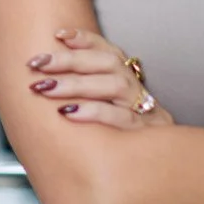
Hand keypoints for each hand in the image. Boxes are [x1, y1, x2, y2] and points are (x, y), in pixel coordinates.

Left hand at [26, 28, 173, 128]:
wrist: (167, 168)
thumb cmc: (127, 138)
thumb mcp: (110, 111)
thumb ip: (87, 93)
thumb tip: (47, 79)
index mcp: (129, 80)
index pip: (109, 50)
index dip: (85, 39)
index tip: (58, 34)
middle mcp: (138, 90)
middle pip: (108, 63)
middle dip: (69, 60)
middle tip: (37, 64)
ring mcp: (146, 110)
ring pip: (114, 85)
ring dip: (77, 84)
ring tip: (47, 88)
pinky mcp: (147, 134)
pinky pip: (122, 118)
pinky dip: (94, 112)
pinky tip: (69, 112)